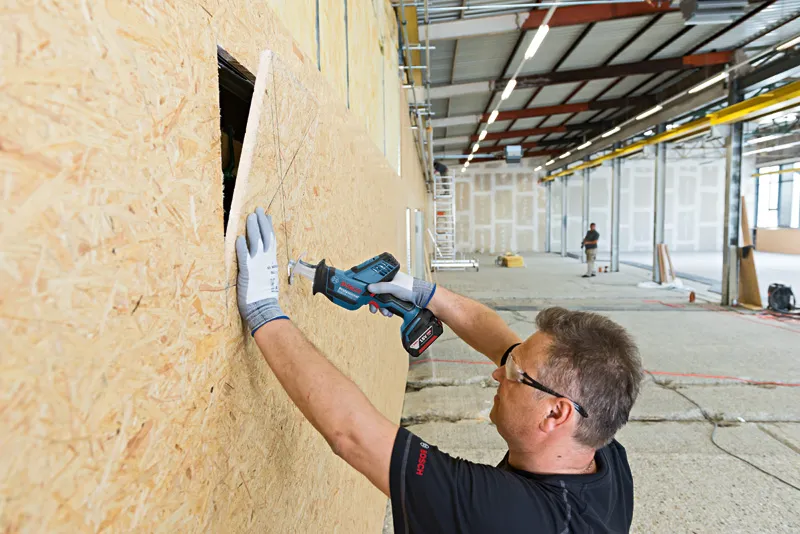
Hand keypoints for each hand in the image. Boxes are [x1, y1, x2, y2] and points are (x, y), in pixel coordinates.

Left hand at [236, 208, 288, 334]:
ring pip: (256, 242)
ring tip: (250, 216)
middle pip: (265, 237)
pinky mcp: (247, 272)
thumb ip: (266, 266)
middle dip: (261, 222)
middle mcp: (266, 260)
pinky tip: (239, 238)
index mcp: (271, 261)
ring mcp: (257, 265)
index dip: (269, 226)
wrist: (264, 308)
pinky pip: (244, 256)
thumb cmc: (265, 296)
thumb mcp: (269, 277)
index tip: (267, 215)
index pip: (272, 239)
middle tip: (258, 209)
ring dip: (253, 229)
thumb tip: (265, 259)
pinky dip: (242, 247)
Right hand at [367, 271, 435, 317]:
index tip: (365, 296)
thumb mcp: (393, 287)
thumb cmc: (411, 288)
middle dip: (375, 302)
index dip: (369, 289)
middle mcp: (389, 283)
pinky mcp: (396, 299)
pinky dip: (387, 309)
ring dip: (382, 307)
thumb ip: (381, 287)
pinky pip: (387, 305)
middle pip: (376, 293)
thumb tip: (369, 288)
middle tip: (374, 308)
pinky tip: (389, 312)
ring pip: (381, 300)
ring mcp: (393, 292)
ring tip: (385, 312)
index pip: (374, 281)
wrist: (423, 298)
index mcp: (388, 276)